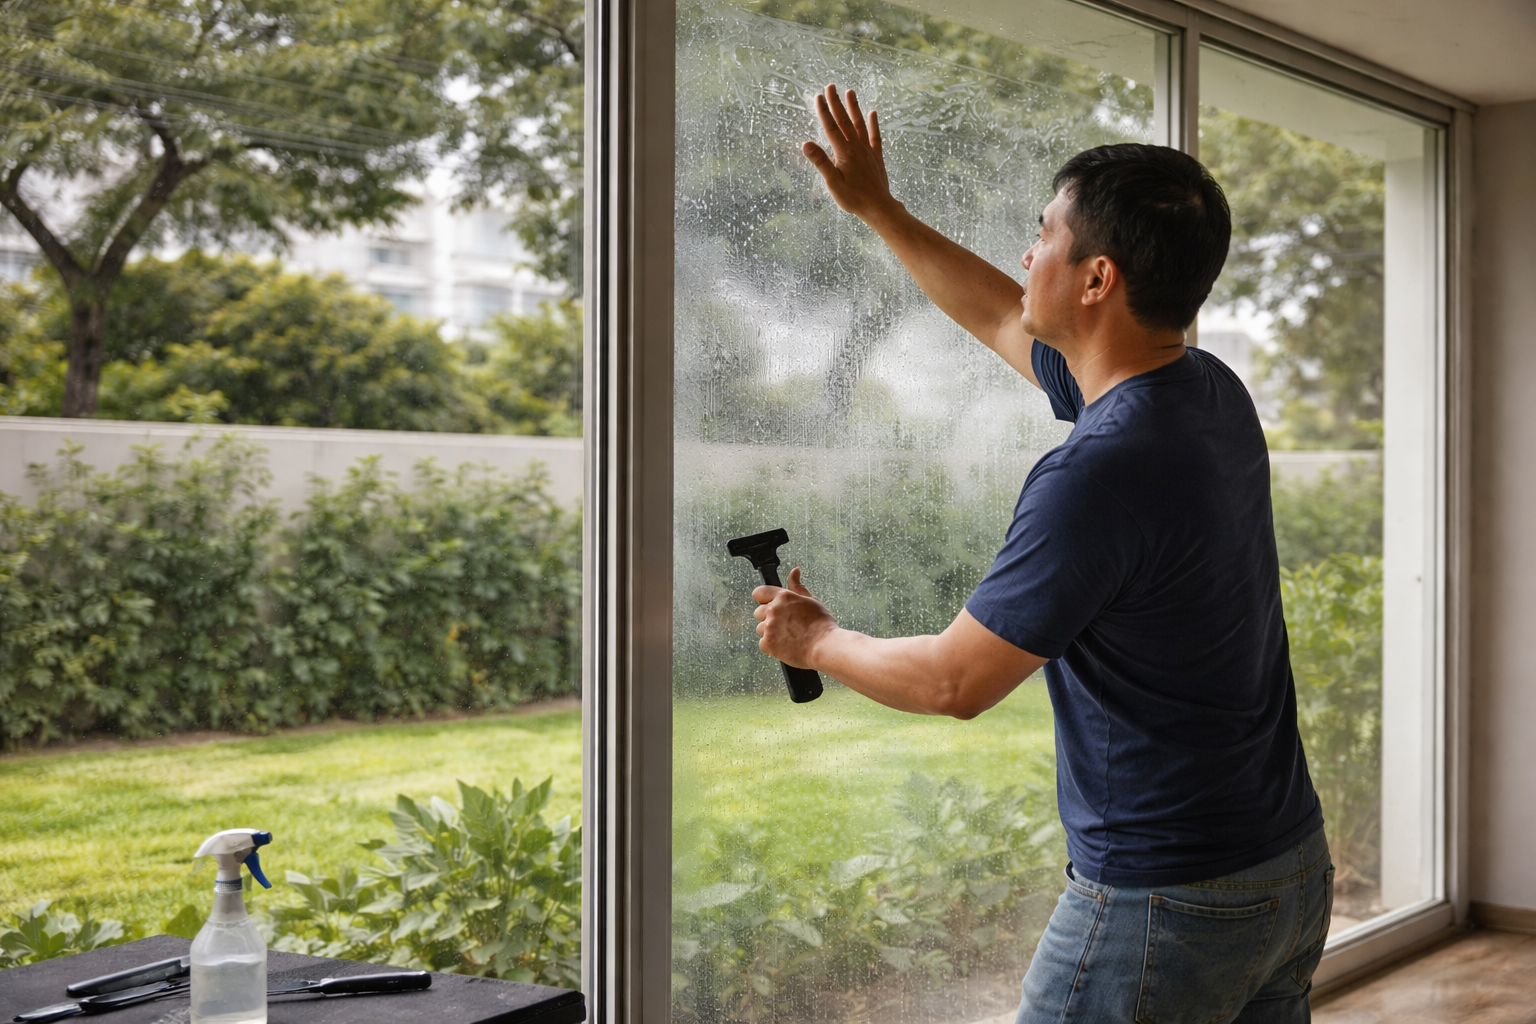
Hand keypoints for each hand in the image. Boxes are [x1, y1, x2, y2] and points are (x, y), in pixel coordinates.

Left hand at [753, 567, 837, 669]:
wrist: (824, 646)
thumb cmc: (821, 624)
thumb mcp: (811, 600)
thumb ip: (798, 586)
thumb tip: (794, 571)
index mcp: (783, 597)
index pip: (759, 592)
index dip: (763, 598)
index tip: (768, 604)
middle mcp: (773, 610)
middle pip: (758, 612)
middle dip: (768, 617)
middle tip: (785, 624)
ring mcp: (769, 627)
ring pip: (760, 628)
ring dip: (770, 632)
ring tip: (787, 636)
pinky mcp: (767, 643)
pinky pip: (763, 644)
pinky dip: (771, 646)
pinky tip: (785, 645)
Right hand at [803, 85, 898, 222]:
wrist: (878, 206)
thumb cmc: (853, 198)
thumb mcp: (832, 182)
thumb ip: (821, 161)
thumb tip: (806, 144)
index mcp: (844, 152)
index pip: (831, 127)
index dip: (824, 111)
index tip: (818, 96)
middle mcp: (856, 147)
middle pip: (844, 121)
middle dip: (836, 103)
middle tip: (831, 86)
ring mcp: (868, 150)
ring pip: (860, 124)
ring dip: (854, 108)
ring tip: (850, 92)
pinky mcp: (876, 157)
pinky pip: (875, 136)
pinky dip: (873, 124)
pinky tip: (873, 113)